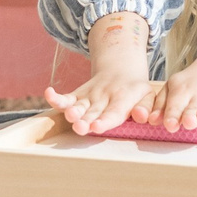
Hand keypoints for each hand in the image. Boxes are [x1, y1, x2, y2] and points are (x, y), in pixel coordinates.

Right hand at [46, 66, 160, 137]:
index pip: (114, 111)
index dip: (105, 120)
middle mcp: (104, 96)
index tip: (96, 127)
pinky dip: (56, 97)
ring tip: (68, 116)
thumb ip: (146, 107)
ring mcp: (90, 95)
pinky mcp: (78, 95)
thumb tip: (141, 117)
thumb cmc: (135, 89)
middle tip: (80, 127)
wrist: (120, 68)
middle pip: (93, 111)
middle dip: (85, 120)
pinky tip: (48, 94)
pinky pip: (67, 97)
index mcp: (123, 98)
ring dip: (71, 111)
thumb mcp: (148, 95)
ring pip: (79, 105)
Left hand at [158, 51, 196, 133]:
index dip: (172, 115)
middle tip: (187, 121)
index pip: (175, 104)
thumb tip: (151, 120)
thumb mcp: (173, 88)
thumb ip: (161, 105)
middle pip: (194, 108)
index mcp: (183, 90)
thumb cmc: (192, 84)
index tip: (170, 124)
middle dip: (190, 116)